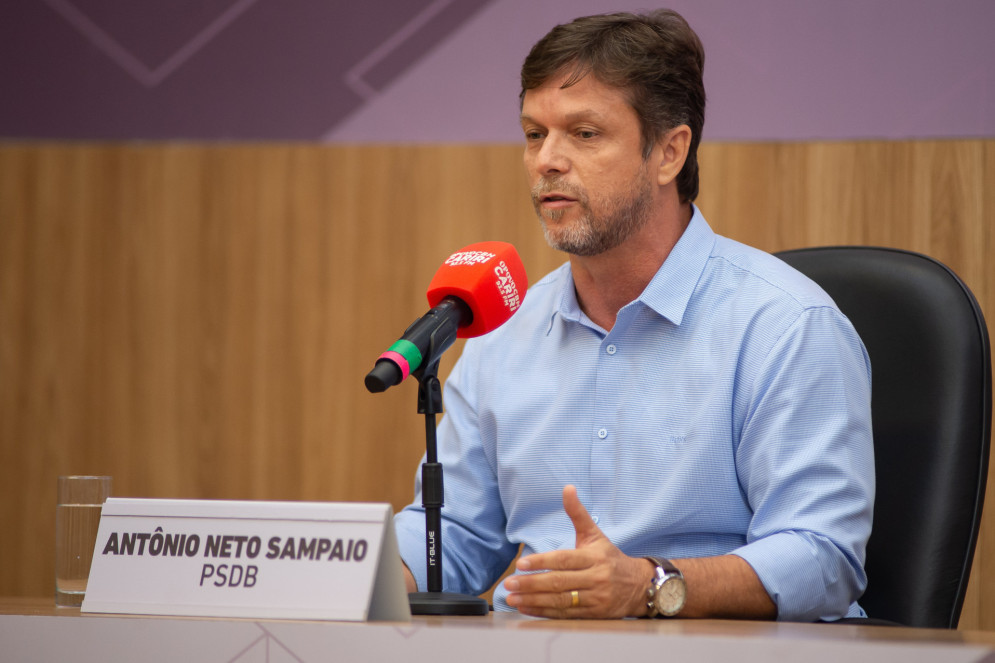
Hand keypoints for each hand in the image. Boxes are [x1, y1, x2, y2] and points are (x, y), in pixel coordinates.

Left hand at [503, 485, 651, 618]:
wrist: (639, 585)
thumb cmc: (609, 557)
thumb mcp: (595, 535)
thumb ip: (578, 514)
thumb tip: (567, 488)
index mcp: (593, 557)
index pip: (563, 560)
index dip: (541, 562)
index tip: (520, 564)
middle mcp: (595, 578)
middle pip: (559, 582)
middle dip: (531, 584)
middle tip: (509, 584)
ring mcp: (595, 598)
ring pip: (560, 601)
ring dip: (533, 600)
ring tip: (512, 598)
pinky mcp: (594, 614)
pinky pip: (565, 614)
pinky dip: (544, 612)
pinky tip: (526, 608)